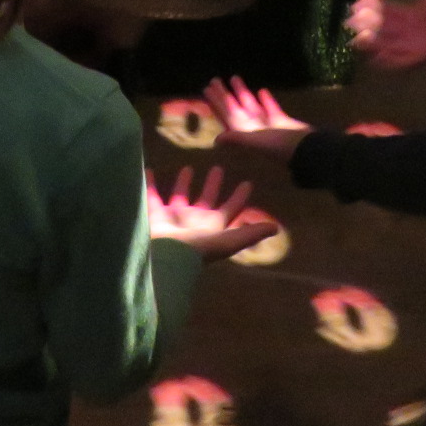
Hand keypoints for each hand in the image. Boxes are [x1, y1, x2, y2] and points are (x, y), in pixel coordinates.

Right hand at [145, 165, 280, 259]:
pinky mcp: (155, 215)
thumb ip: (250, 234)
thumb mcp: (228, 241)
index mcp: (212, 226)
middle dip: (213, 185)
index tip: (248, 183)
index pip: (230, 209)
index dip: (239, 197)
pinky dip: (150, 182)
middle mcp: (194, 221)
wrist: (165, 258)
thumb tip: (276, 228)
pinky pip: (152, 195)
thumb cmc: (198, 249)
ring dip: (184, 182)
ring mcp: (174, 218)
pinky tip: (148, 170)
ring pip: (180, 196)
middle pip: (206, 199)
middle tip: (219, 168)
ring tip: (188, 167)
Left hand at [203, 76, 312, 156]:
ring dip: (242, 92)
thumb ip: (237, 139)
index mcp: (245, 132)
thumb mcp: (256, 142)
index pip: (226, 114)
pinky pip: (271, 108)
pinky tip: (262, 91)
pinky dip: (265, 100)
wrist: (307, 150)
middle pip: (235, 107)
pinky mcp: (282, 121)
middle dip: (225, 94)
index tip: (206, 89)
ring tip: (234, 77)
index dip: (216, 102)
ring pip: (251, 105)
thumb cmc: (280, 146)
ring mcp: (268, 124)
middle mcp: (254, 128)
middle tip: (214, 79)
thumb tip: (216, 140)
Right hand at [346, 0, 425, 70]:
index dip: (370, 8)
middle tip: (350, 25)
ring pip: (385, 44)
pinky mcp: (416, 56)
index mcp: (406, 13)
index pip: (383, 10)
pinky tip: (374, 60)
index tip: (355, 7)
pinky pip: (399, 61)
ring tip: (357, 41)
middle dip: (365, 27)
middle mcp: (404, 29)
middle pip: (380, 29)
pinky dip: (387, 61)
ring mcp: (409, 43)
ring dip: (371, 43)